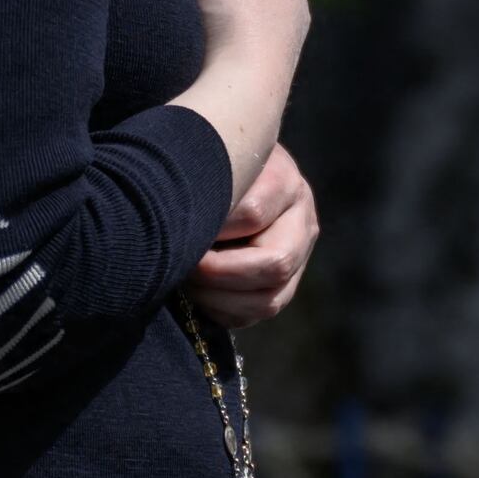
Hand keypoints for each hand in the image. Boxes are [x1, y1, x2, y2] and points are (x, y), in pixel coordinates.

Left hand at [190, 146, 319, 328]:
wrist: (225, 178)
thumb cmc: (208, 166)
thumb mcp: (209, 162)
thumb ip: (205, 186)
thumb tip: (187, 228)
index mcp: (284, 182)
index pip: (252, 213)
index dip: (212, 228)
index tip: (176, 227)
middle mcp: (302, 222)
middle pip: (275, 263)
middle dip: (220, 272)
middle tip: (184, 265)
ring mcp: (298, 260)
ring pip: (269, 300)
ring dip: (218, 299)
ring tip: (187, 281)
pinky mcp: (283, 288)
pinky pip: (256, 315)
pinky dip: (221, 312)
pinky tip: (198, 295)